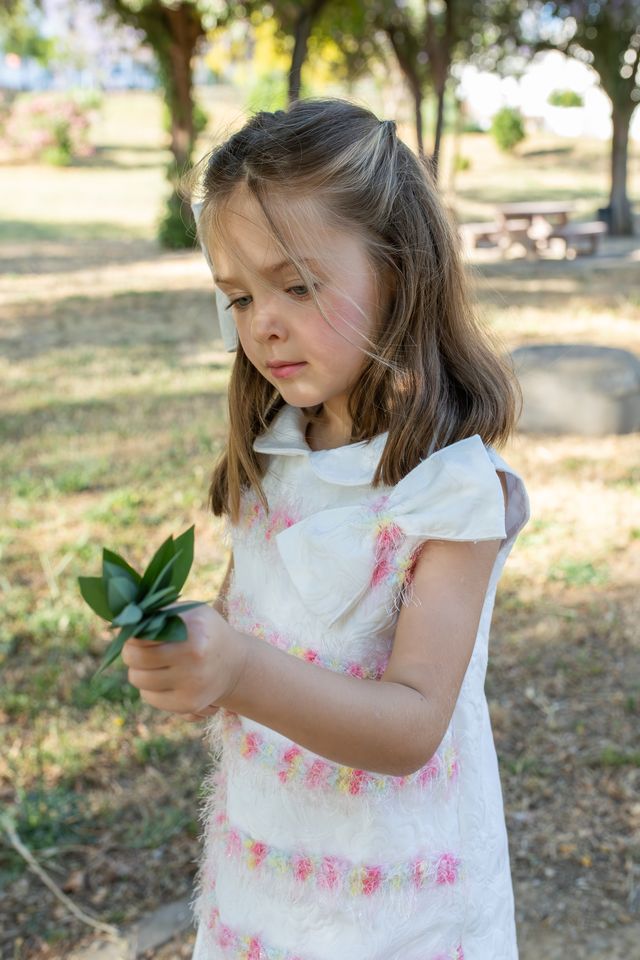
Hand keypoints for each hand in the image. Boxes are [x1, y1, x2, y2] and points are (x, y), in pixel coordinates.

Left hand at [121, 604, 245, 715]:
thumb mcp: (190, 612)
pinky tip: (165, 679)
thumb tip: (125, 622)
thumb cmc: (205, 631)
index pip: (141, 634)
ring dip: (139, 670)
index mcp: (193, 632)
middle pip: (134, 657)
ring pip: (137, 679)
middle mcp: (193, 660)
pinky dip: (150, 688)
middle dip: (131, 652)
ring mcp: (192, 685)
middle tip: (142, 648)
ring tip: (155, 663)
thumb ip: (160, 613)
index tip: (139, 633)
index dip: (134, 633)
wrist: (236, 665)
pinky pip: (148, 697)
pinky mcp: (188, 705)